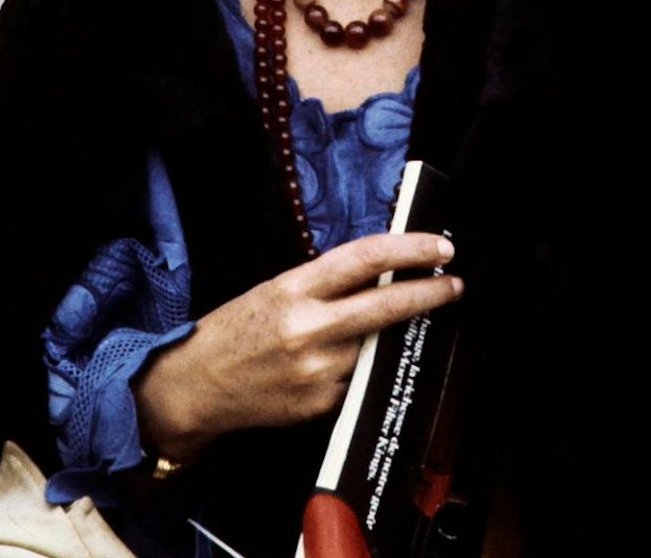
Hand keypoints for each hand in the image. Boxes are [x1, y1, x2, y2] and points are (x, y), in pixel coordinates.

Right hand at [135, 232, 460, 459]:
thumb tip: (383, 274)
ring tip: (378, 331)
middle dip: (431, 293)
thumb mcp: (275, 291)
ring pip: (376, 346)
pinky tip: (334, 368)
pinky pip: (359, 380)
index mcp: (294, 289)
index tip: (441, 246)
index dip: (411, 249)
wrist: (195, 386)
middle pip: (388, 305)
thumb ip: (326, 285)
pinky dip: (359, 371)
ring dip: (389, 337)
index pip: (366, 259)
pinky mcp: (322, 404)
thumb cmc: (235, 332)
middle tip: (454, 284)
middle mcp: (308, 328)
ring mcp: (318, 370)